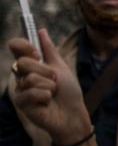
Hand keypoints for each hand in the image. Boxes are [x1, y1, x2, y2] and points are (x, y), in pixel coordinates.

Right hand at [8, 29, 90, 143]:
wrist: (73, 114)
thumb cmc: (69, 92)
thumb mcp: (61, 67)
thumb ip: (50, 50)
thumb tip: (41, 31)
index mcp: (31, 65)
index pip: (16, 47)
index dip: (23, 45)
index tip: (36, 52)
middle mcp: (22, 76)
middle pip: (24, 62)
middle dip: (45, 71)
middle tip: (54, 81)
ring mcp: (20, 90)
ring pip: (31, 78)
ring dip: (49, 86)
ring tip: (53, 94)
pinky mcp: (22, 103)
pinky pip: (32, 92)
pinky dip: (46, 96)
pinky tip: (48, 103)